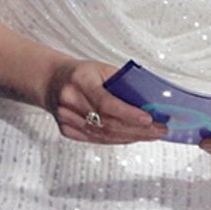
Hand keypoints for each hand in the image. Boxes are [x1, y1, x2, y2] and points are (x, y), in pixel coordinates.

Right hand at [45, 59, 167, 143]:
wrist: (50, 80)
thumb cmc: (80, 73)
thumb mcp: (101, 69)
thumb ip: (122, 84)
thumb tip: (150, 101)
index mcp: (80, 80)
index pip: (105, 102)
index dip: (128, 113)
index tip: (149, 119)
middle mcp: (70, 100)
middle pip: (107, 123)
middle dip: (138, 129)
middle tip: (159, 130)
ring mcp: (66, 118)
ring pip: (103, 135)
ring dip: (131, 137)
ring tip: (151, 135)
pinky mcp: (66, 130)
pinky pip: (96, 140)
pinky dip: (117, 140)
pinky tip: (132, 137)